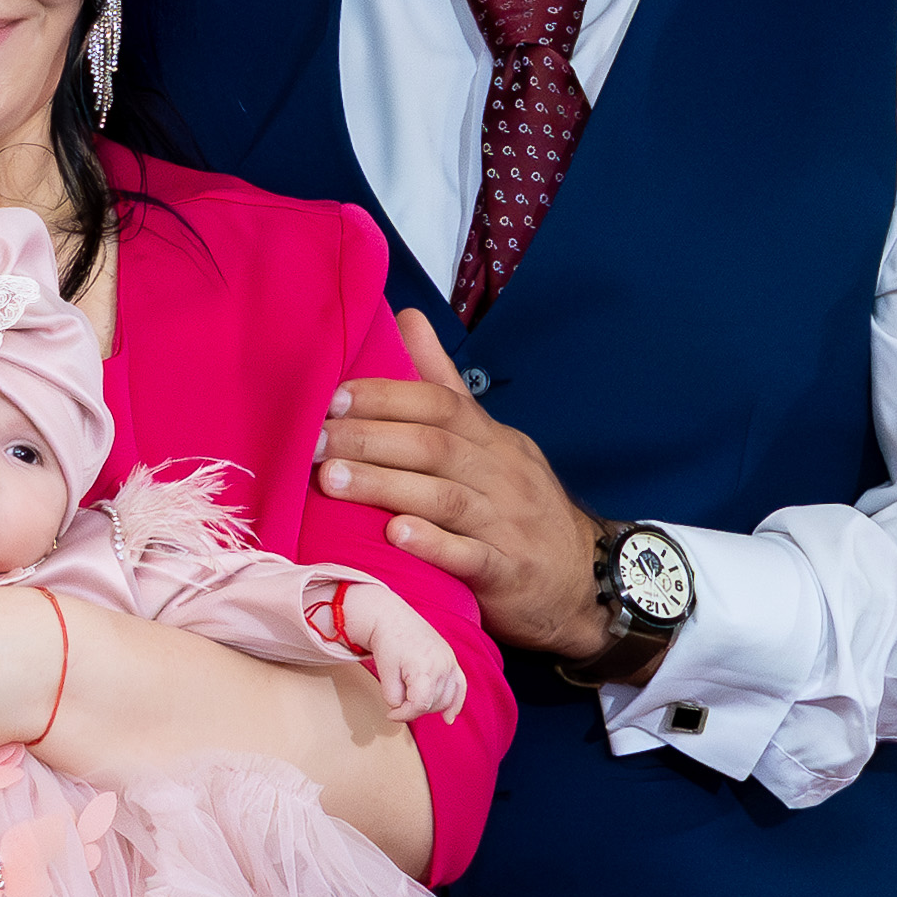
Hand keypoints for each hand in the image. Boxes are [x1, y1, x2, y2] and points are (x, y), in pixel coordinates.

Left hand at [316, 309, 612, 662]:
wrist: (582, 579)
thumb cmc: (517, 506)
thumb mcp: (490, 441)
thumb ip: (443, 384)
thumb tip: (408, 317)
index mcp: (493, 440)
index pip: (441, 405)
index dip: (387, 398)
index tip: (334, 398)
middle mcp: (502, 475)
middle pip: (435, 446)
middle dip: (370, 439)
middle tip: (314, 441)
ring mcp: (507, 524)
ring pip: (446, 498)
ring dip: (385, 486)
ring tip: (332, 480)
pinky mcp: (509, 572)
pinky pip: (471, 556)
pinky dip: (433, 544)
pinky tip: (395, 535)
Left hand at [353, 596, 471, 722]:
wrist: (393, 620)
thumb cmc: (388, 644)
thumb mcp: (385, 675)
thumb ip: (394, 698)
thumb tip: (403, 709)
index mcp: (425, 667)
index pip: (420, 704)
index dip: (404, 714)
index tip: (390, 714)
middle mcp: (443, 665)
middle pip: (434, 703)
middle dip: (415, 709)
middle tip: (398, 704)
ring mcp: (450, 662)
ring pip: (446, 698)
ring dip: (430, 706)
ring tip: (412, 701)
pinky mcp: (452, 661)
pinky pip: (460, 686)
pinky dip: (456, 703)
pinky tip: (450, 717)